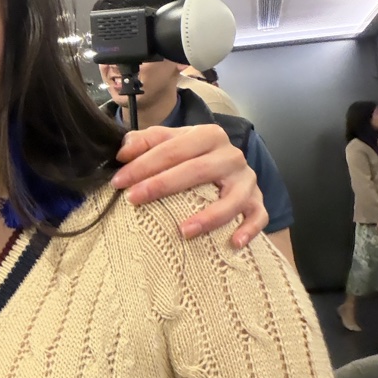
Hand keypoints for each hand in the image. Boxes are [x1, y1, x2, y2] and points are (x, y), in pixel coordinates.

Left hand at [111, 124, 267, 246]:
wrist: (224, 161)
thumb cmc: (189, 154)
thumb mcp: (168, 141)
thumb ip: (144, 141)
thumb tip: (122, 153)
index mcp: (208, 135)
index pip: (172, 149)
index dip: (143, 164)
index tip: (119, 181)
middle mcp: (231, 155)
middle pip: (197, 170)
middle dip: (162, 185)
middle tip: (134, 199)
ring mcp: (247, 179)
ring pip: (232, 198)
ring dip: (209, 216)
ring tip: (184, 231)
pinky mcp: (257, 201)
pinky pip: (259, 216)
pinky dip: (249, 229)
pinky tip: (233, 243)